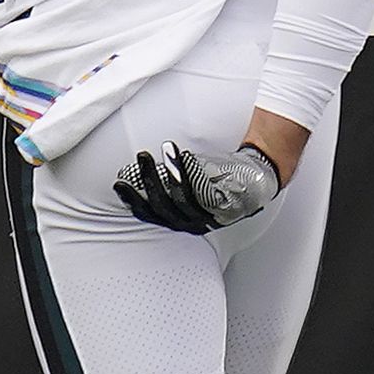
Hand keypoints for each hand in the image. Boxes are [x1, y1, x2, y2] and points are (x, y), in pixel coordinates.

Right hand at [115, 142, 282, 233]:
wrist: (255, 178)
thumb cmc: (216, 181)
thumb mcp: (186, 186)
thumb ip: (165, 183)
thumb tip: (133, 172)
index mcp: (178, 221)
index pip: (149, 214)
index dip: (133, 200)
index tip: (119, 183)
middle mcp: (192, 223)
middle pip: (164, 205)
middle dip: (149, 180)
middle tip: (142, 156)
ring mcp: (210, 217)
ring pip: (183, 198)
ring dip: (171, 173)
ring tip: (164, 150)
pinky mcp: (227, 206)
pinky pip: (206, 190)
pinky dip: (193, 172)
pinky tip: (185, 155)